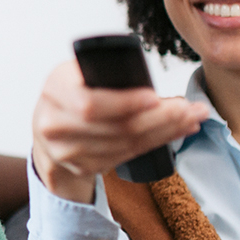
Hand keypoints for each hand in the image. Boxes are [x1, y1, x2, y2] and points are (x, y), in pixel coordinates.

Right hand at [31, 60, 208, 202]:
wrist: (49, 129)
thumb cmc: (72, 93)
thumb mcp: (78, 73)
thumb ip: (104, 75)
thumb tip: (148, 81)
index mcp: (55, 88)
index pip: (90, 102)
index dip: (125, 103)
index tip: (155, 97)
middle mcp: (54, 123)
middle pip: (116, 127)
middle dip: (160, 118)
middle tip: (190, 109)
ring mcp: (67, 150)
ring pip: (125, 145)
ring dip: (164, 132)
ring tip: (191, 118)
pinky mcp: (82, 166)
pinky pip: (125, 156)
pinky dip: (154, 144)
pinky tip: (175, 133)